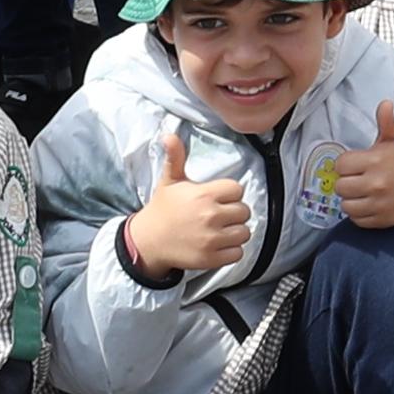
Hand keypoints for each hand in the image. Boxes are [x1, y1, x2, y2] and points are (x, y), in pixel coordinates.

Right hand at [119, 132, 252, 281]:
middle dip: (234, 212)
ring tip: (222, 229)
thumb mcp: (169, 181)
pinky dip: (232, 250)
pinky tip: (220, 244)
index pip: (237, 190)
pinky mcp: (211, 258)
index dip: (230, 194)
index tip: (218, 198)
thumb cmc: (163, 209)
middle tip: (219, 214)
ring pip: (244, 232)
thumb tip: (168, 135)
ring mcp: (212, 239)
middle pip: (244, 211)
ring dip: (236, 231)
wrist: (148, 241)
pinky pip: (238, 253)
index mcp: (204, 195)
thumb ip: (175, 157)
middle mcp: (210, 216)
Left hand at [323, 98, 393, 228]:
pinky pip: (356, 219)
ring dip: (351, 199)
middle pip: (340, 186)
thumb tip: (385, 103)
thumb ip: (386, 122)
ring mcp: (378, 204)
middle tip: (358, 178)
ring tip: (362, 192)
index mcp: (375, 161)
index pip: (341, 165)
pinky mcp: (380, 220)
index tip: (355, 164)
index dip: (346, 164)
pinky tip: (368, 203)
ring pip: (346, 205)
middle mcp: (376, 183)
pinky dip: (359, 213)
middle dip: (347, 182)